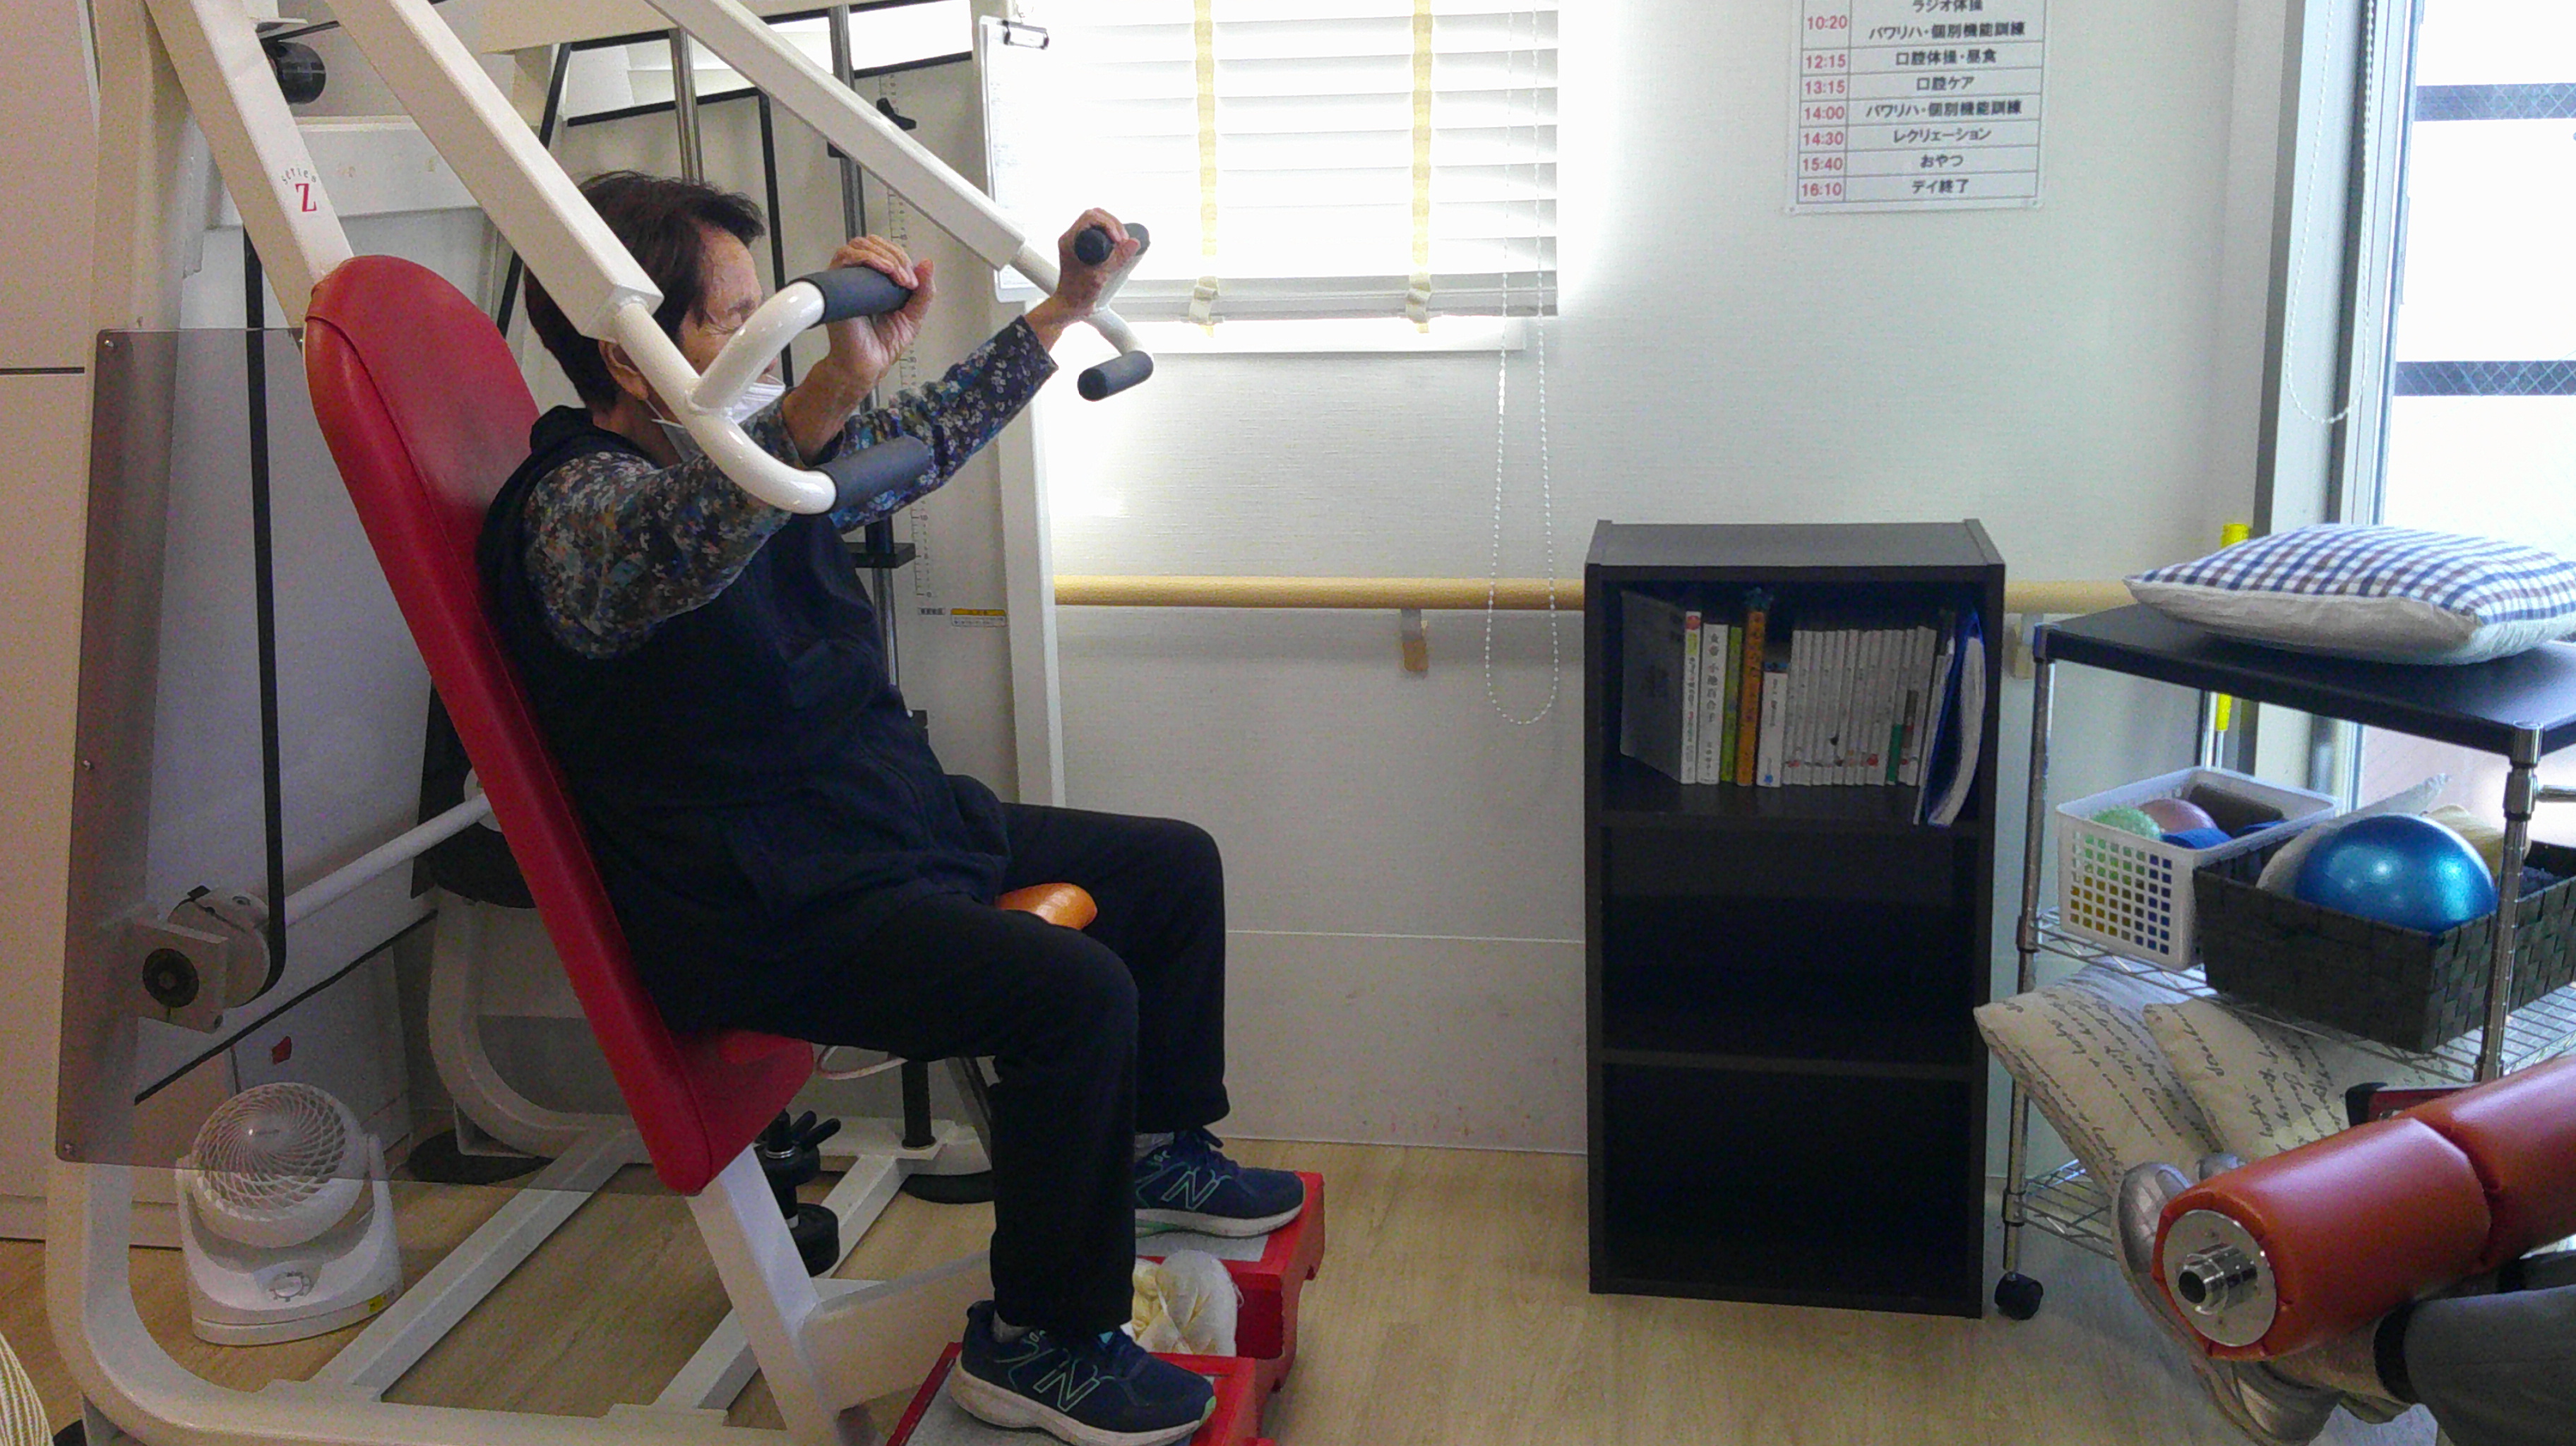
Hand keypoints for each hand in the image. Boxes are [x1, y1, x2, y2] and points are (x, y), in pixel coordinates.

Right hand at [784, 236, 932, 459]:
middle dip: (895, 255)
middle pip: (872, 243)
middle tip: (906, 279)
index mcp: (876, 281)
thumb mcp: (913, 315)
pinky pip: (845, 258)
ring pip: (858, 246)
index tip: (913, 281)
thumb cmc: (882, 345)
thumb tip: (927, 262)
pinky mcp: (835, 286)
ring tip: (896, 276)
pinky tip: (883, 271)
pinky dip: (867, 258)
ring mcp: (845, 280)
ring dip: (883, 256)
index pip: (886, 251)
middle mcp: (859, 277)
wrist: (865, 365)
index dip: (902, 258)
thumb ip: (924, 291)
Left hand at [1026, 208, 1140, 348]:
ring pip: (1098, 223)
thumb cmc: (1078, 294)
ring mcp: (1077, 243)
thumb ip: (1118, 258)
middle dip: (1114, 224)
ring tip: (1124, 244)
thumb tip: (1134, 242)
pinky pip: (1098, 234)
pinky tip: (1118, 247)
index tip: (1119, 240)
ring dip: (1113, 229)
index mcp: (1070, 240)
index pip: (1090, 217)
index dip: (1109, 224)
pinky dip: (1110, 237)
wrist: (1070, 307)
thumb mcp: (1100, 275)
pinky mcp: (1084, 249)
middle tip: (1125, 241)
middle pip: (1095, 216)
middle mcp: (1072, 238)